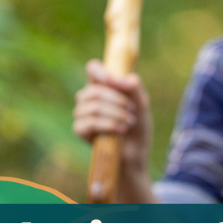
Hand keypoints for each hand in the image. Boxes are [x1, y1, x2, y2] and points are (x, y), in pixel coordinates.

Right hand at [72, 60, 154, 198]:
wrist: (136, 153)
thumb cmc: (138, 126)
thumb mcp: (142, 104)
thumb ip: (134, 87)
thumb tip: (118, 79)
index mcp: (103, 86)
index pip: (92, 69)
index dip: (97, 71)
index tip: (109, 79)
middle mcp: (90, 98)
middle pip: (93, 90)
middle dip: (116, 100)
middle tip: (132, 110)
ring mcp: (83, 114)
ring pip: (91, 106)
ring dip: (115, 114)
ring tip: (129, 122)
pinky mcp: (81, 130)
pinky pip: (87, 122)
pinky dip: (107, 125)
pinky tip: (120, 130)